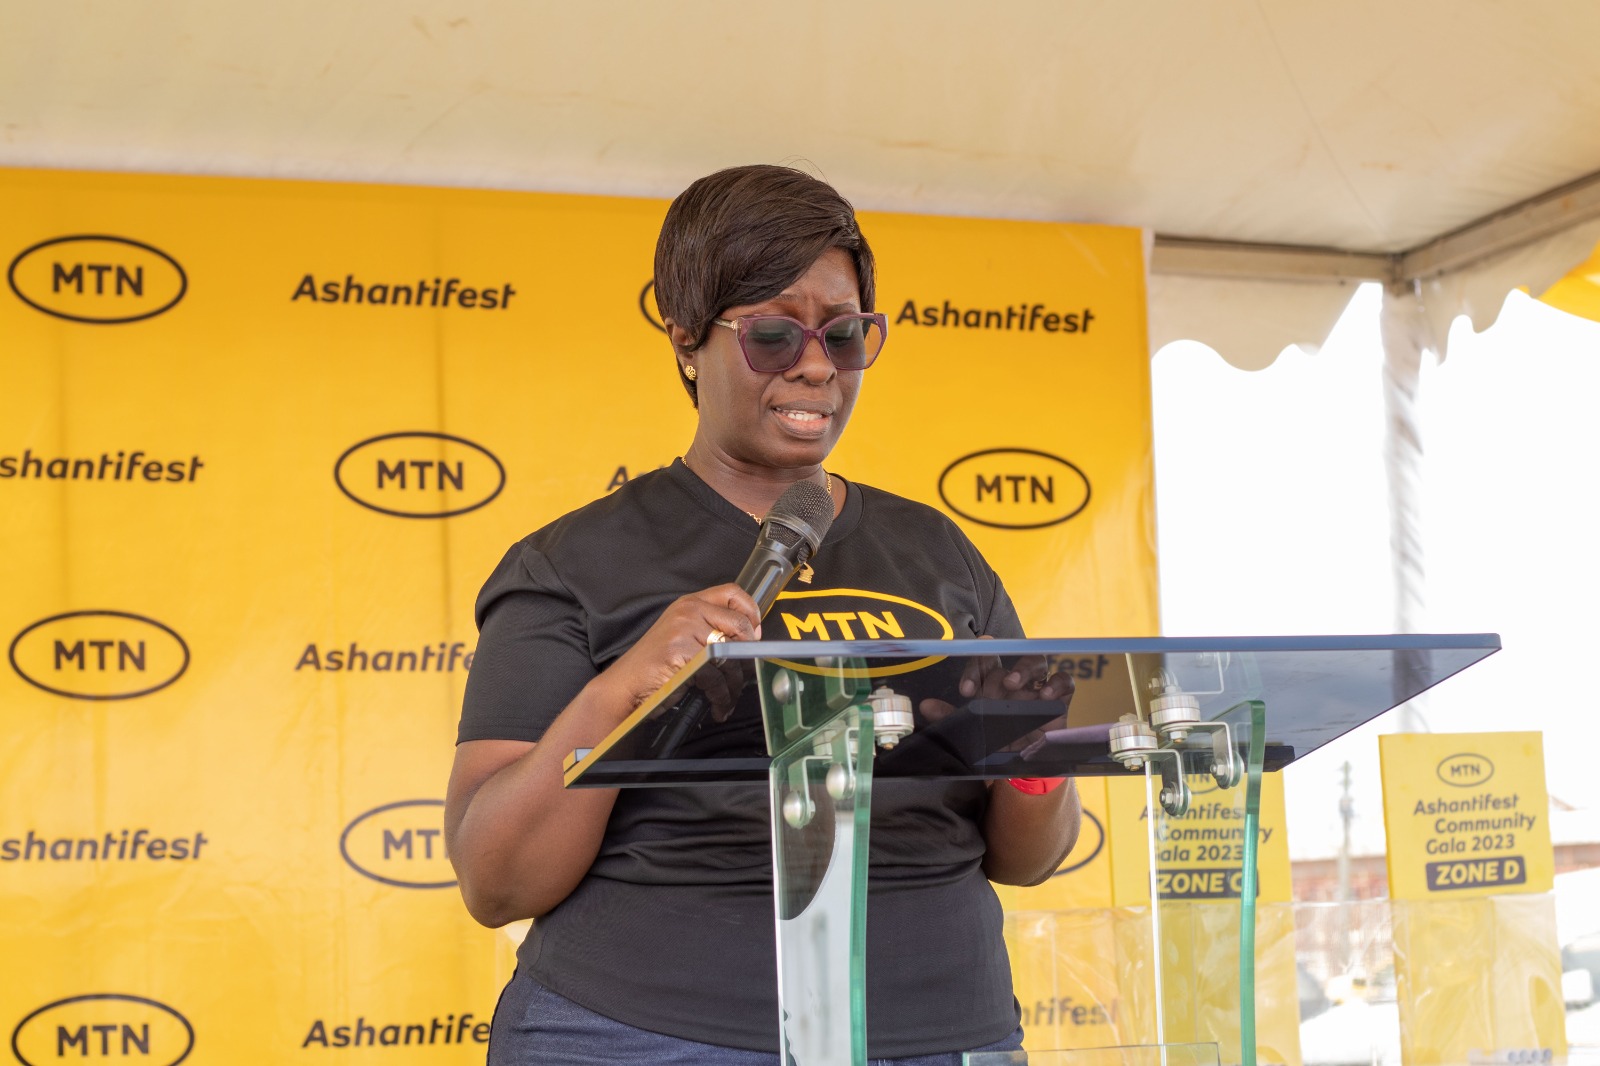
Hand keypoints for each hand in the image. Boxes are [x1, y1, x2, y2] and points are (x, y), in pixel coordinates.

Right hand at [603, 583, 761, 714]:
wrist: (625, 685)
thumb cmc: (656, 665)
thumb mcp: (683, 635)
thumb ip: (711, 628)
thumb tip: (751, 637)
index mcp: (690, 603)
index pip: (732, 592)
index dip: (751, 612)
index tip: (755, 634)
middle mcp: (688, 611)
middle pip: (740, 624)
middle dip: (747, 655)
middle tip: (745, 673)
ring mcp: (683, 630)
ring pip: (730, 654)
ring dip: (735, 682)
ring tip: (729, 696)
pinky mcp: (680, 653)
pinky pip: (715, 675)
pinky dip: (721, 695)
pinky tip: (718, 704)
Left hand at [919, 639, 1074, 749]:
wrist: (1024, 767)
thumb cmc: (998, 742)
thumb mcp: (973, 732)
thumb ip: (950, 718)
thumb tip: (925, 705)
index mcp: (993, 683)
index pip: (984, 662)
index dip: (975, 669)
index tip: (965, 691)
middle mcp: (1015, 682)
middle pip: (1009, 658)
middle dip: (996, 674)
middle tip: (988, 694)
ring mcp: (1038, 688)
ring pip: (1036, 661)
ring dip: (1023, 668)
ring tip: (1013, 684)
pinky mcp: (1059, 700)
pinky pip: (1064, 680)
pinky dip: (1057, 683)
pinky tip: (1046, 696)